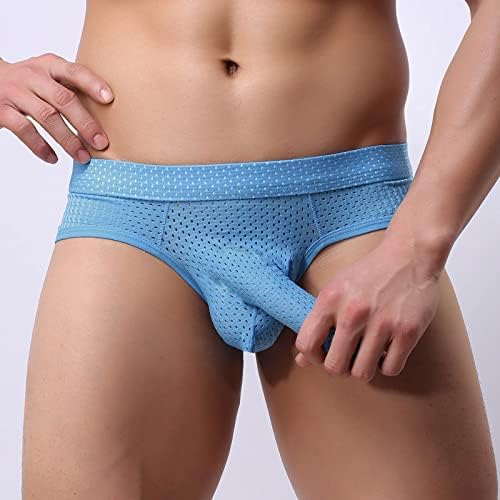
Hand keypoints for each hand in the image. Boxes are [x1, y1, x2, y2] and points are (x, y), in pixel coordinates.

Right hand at [0, 53, 113, 163]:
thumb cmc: (30, 84)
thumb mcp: (49, 77)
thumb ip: (71, 90)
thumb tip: (108, 119)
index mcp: (49, 66)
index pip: (74, 71)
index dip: (92, 84)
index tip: (109, 99)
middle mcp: (32, 76)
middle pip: (63, 99)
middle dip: (85, 123)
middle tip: (100, 143)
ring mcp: (15, 92)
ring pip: (46, 117)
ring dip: (68, 140)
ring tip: (82, 157)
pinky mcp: (1, 110)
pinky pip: (24, 129)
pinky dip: (40, 146)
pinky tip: (53, 158)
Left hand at [295, 237, 441, 381]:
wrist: (409, 254)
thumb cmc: (369, 273)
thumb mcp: (336, 289)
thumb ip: (318, 323)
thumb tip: (301, 360)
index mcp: (330, 300)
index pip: (306, 343)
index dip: (312, 357)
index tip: (322, 355)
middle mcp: (352, 312)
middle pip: (334, 366)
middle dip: (339, 368)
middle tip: (347, 359)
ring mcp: (381, 323)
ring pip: (361, 373)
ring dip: (363, 369)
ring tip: (366, 356)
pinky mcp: (407, 331)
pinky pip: (390, 369)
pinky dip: (387, 366)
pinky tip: (386, 352)